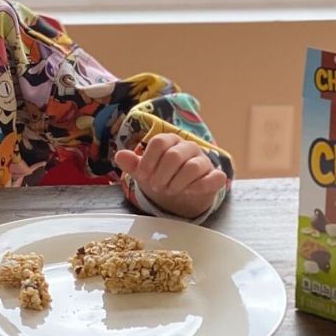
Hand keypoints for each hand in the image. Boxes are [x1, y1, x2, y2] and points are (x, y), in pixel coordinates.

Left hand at [113, 133, 227, 219]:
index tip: (143, 176)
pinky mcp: (215, 176)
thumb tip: (119, 155)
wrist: (180, 195)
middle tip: (156, 187)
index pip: (159, 142)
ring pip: (192, 167)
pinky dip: (200, 186)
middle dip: (161, 175)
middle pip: (174, 155)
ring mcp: (203, 161)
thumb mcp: (145, 172)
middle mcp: (188, 147)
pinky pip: (214, 177)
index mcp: (169, 141)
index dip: (148, 161)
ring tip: (170, 191)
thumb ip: (133, 164)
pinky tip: (189, 191)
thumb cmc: (161, 177)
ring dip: (177, 183)